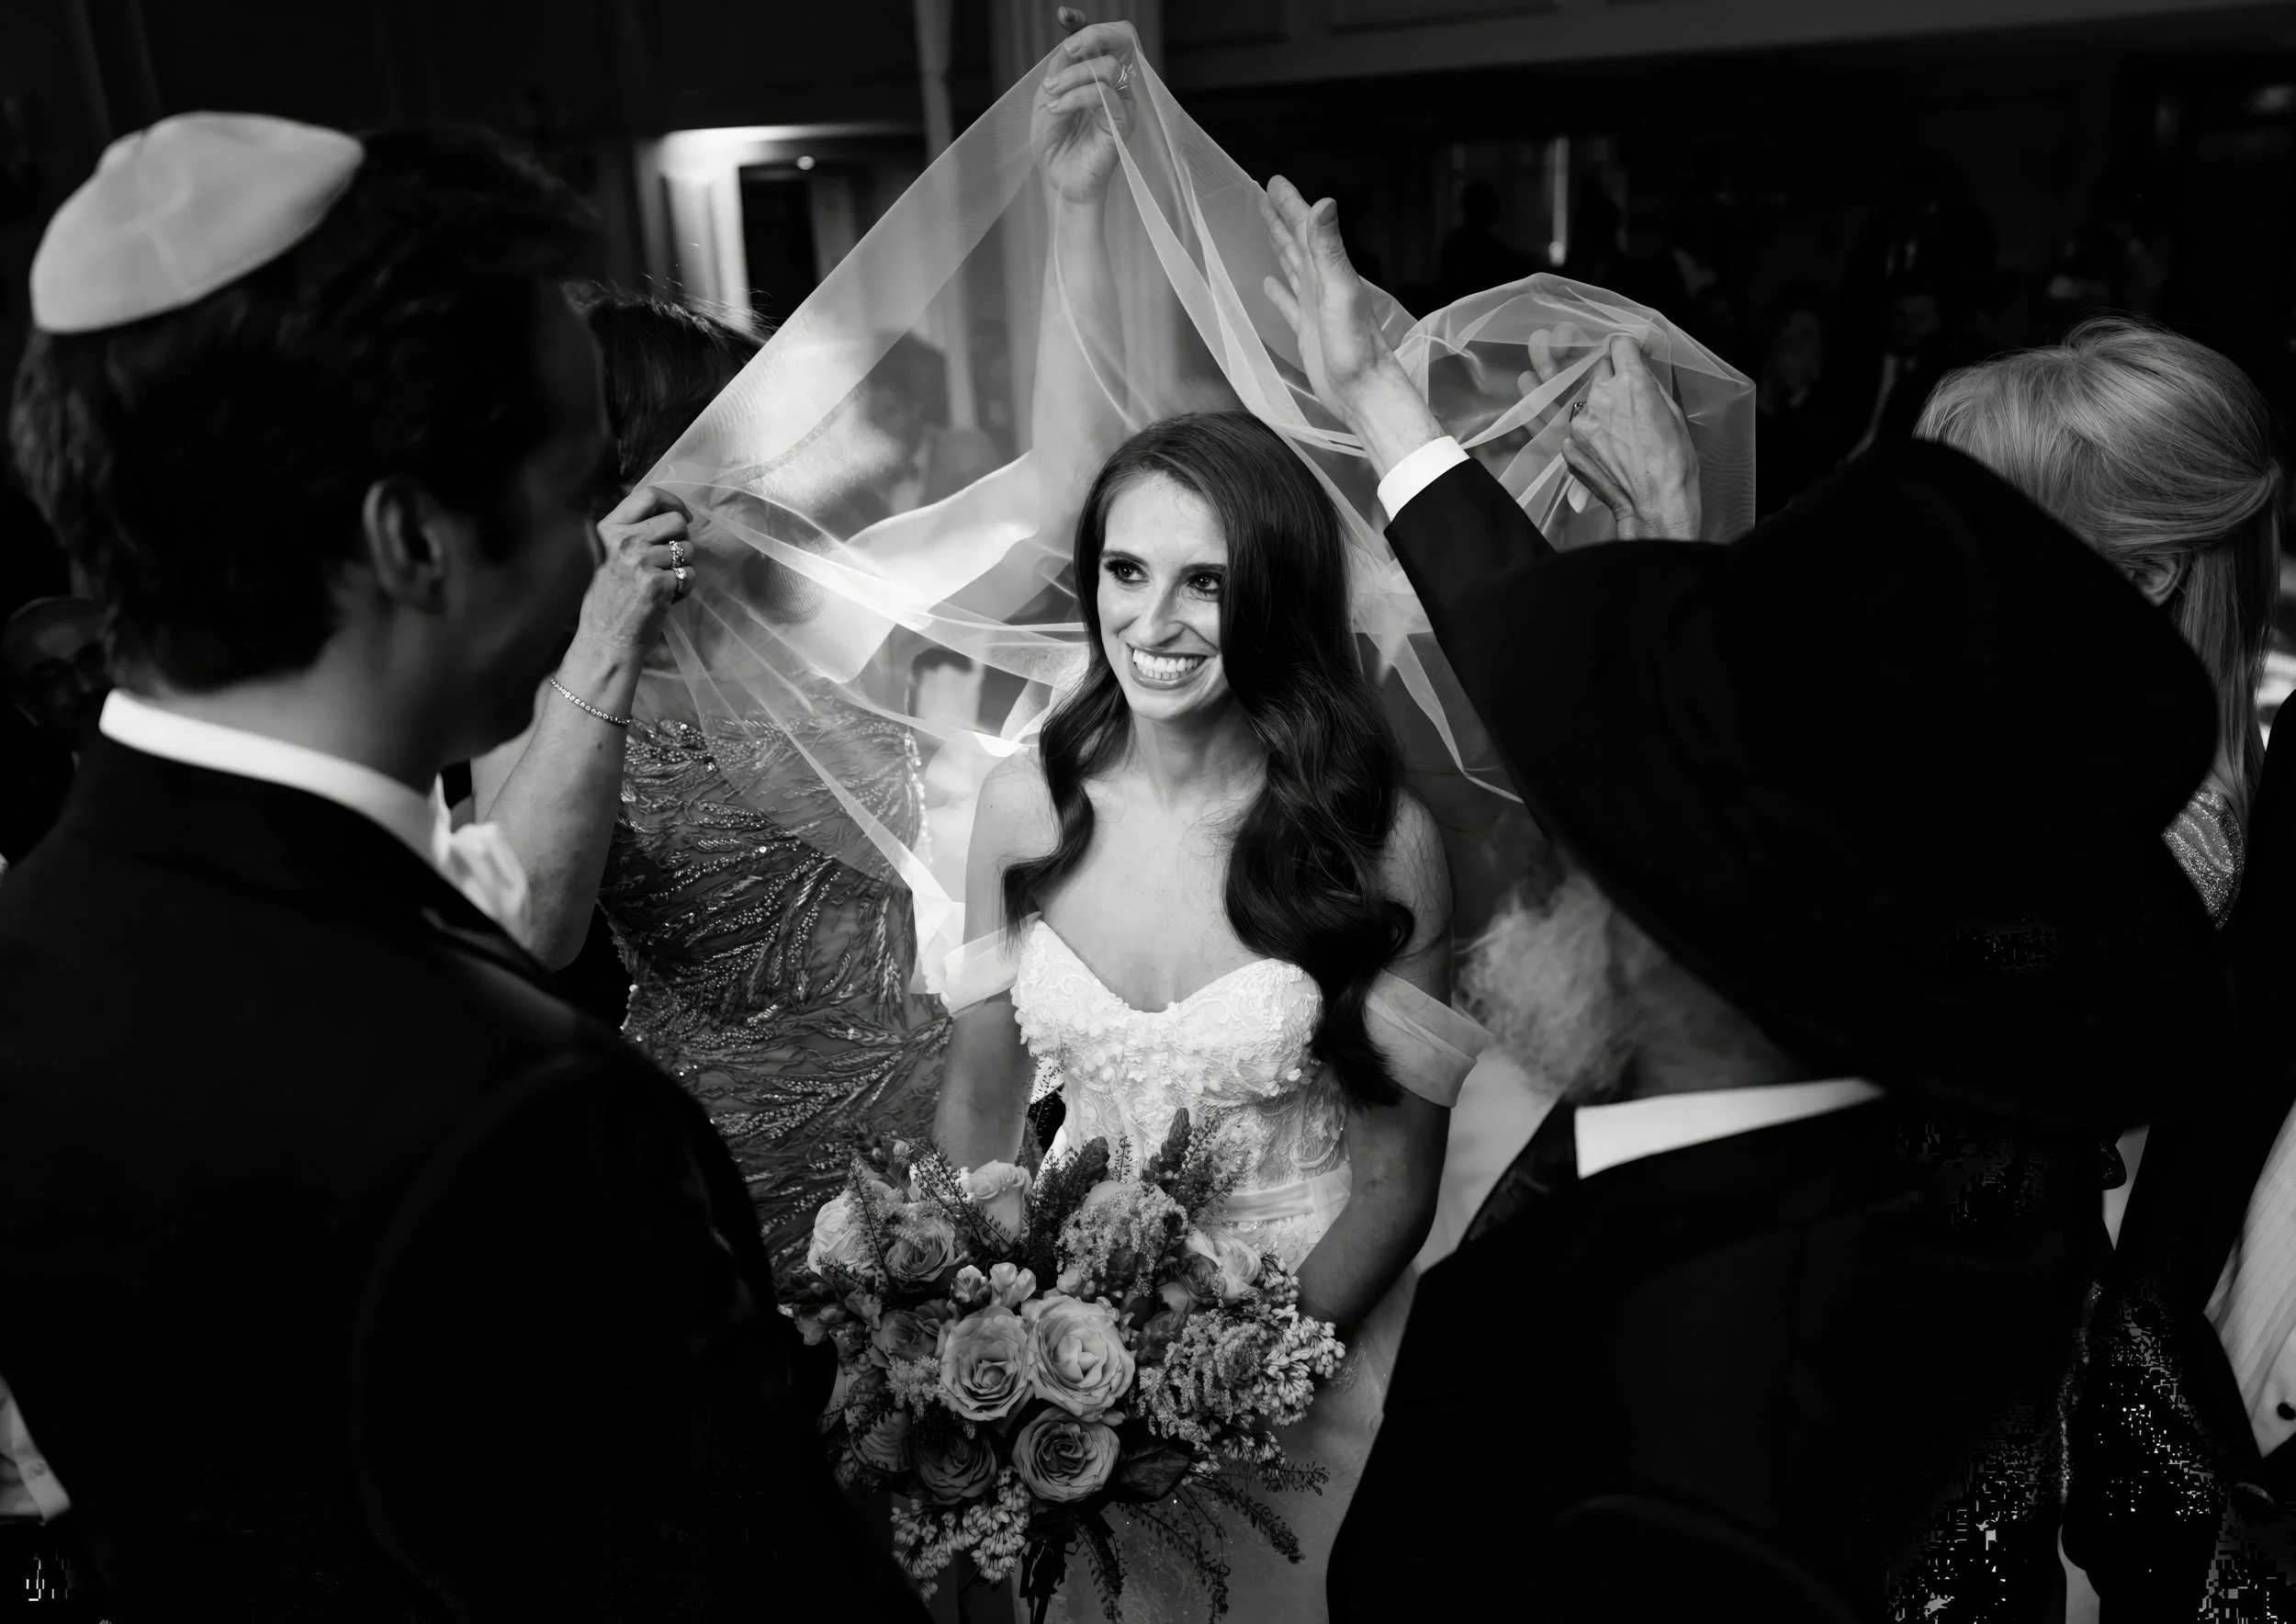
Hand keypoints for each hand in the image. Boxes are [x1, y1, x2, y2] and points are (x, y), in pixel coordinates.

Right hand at [578, 485, 692, 657]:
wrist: (604, 639)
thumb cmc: (608, 598)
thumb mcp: (605, 554)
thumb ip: (630, 530)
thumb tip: (670, 511)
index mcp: (608, 529)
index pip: (648, 495)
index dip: (673, 502)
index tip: (683, 516)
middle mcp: (624, 541)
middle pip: (676, 522)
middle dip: (683, 540)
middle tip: (672, 560)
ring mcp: (641, 562)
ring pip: (688, 550)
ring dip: (683, 568)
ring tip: (663, 583)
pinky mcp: (658, 584)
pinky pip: (690, 575)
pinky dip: (684, 588)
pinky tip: (666, 598)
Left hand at [1031, 20, 1135, 205]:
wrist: (1059, 182)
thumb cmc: (1054, 144)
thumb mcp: (1048, 97)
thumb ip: (1060, 69)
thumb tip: (1068, 46)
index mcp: (1097, 75)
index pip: (1105, 37)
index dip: (1086, 22)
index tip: (1063, 14)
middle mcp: (1115, 84)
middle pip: (1122, 38)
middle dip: (1092, 36)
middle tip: (1067, 52)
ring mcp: (1123, 102)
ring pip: (1108, 67)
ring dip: (1072, 77)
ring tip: (1052, 96)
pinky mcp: (1124, 122)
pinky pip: (1104, 94)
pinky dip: (1075, 97)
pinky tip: (1057, 110)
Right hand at [1261, 177, 1439, 474]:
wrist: (1362, 391)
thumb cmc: (1354, 346)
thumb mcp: (1340, 291)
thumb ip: (1329, 248)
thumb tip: (1324, 202)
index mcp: (1328, 270)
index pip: (1305, 229)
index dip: (1290, 205)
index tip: (1274, 183)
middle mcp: (1321, 284)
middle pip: (1298, 243)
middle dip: (1283, 218)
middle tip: (1266, 195)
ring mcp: (1314, 307)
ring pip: (1293, 268)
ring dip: (1281, 248)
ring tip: (1268, 228)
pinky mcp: (1307, 331)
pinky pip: (1289, 304)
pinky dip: (1278, 292)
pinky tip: (1269, 284)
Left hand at [1558, 335, 1702, 539]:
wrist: (1655, 503)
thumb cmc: (1673, 461)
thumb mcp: (1672, 412)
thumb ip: (1650, 385)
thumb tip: (1640, 371)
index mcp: (1631, 382)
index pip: (1619, 344)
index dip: (1625, 351)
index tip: (1629, 358)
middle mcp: (1600, 397)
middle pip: (1599, 371)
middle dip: (1611, 380)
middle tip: (1626, 401)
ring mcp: (1580, 422)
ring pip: (1587, 401)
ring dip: (1599, 409)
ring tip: (1619, 433)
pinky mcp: (1569, 445)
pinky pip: (1577, 428)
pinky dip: (1589, 434)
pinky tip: (1607, 450)